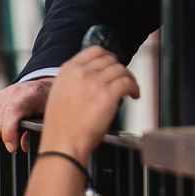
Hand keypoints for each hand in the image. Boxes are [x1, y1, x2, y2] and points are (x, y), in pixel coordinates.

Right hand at [0, 77, 53, 153]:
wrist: (46, 88)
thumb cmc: (49, 103)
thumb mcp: (47, 116)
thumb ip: (34, 130)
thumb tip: (22, 146)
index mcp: (32, 93)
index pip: (12, 112)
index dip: (9, 132)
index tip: (13, 148)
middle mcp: (15, 92)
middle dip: (6, 137)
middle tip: (17, 140)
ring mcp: (4, 93)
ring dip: (2, 130)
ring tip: (16, 130)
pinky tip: (11, 122)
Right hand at [37, 46, 140, 161]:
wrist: (63, 144)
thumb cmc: (61, 127)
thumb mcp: (59, 95)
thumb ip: (74, 81)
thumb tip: (93, 75)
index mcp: (68, 71)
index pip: (95, 51)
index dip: (108, 57)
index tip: (113, 64)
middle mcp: (82, 73)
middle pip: (110, 60)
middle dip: (118, 69)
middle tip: (121, 78)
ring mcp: (96, 82)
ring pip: (121, 70)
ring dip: (128, 78)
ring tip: (129, 88)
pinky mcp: (109, 94)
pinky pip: (129, 82)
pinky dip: (135, 88)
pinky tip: (134, 95)